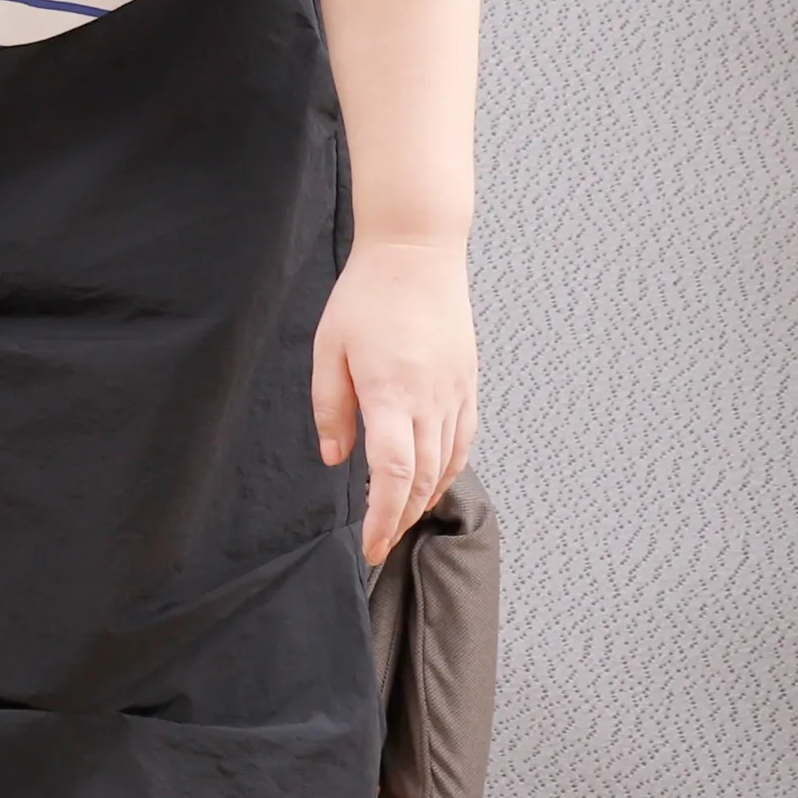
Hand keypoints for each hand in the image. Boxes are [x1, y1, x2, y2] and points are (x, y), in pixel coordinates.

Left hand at [314, 234, 475, 567]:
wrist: (417, 252)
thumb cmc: (366, 295)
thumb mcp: (329, 349)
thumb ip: (331, 408)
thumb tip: (335, 458)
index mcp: (391, 393)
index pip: (393, 474)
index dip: (383, 517)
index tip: (371, 545)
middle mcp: (430, 400)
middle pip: (421, 480)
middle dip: (400, 520)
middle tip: (379, 544)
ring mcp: (454, 393)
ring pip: (446, 466)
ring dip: (423, 501)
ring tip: (399, 521)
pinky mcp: (467, 384)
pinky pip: (462, 441)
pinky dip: (447, 471)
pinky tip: (430, 484)